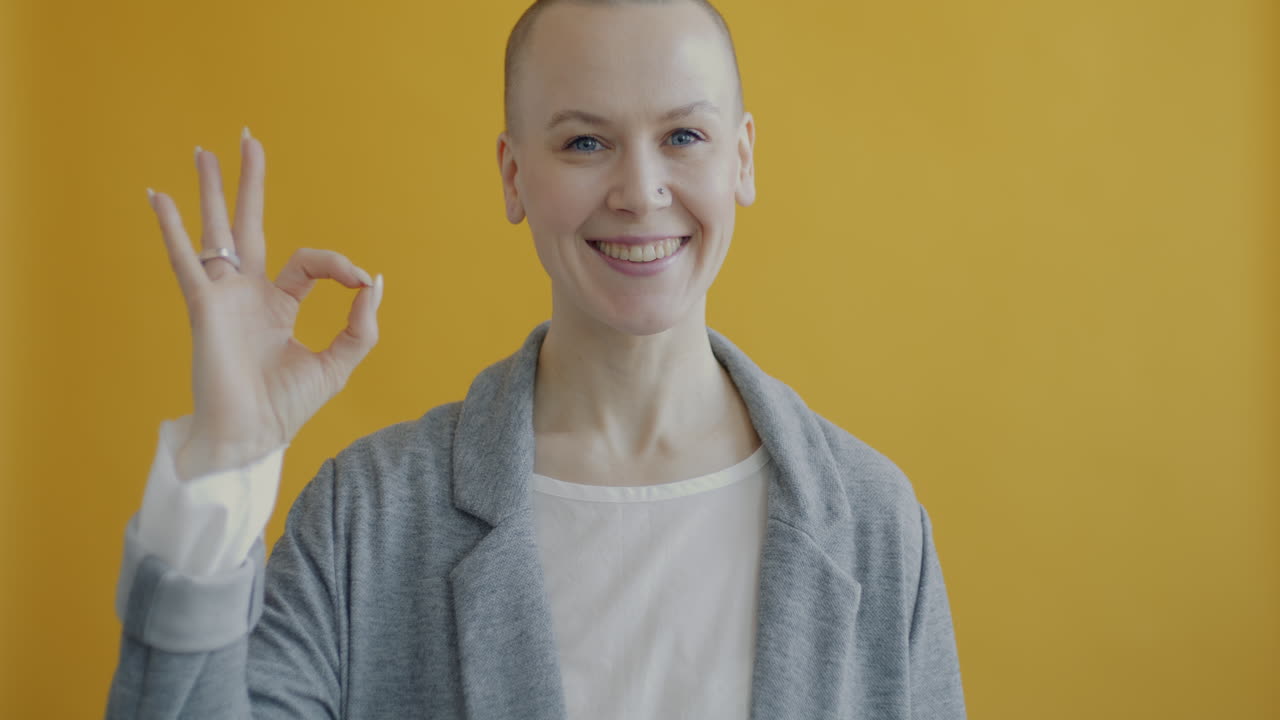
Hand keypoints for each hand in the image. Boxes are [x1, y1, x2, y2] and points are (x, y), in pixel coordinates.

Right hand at [147, 128, 383, 480]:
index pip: (310, 263)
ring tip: (203, 151)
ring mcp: (223, 298)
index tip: (360, 282)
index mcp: (278, 305)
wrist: (251, 439)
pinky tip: (158, 197)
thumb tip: (374, 282)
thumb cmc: (286, 408)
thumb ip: (361, 326)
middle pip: (248, 225)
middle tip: (247, 138)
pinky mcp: (205, 308)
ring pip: (216, 232)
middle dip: (249, 183)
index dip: (339, 265)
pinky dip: (172, 231)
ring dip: (211, 191)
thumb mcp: (338, 364)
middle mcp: (247, 294)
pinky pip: (187, 262)